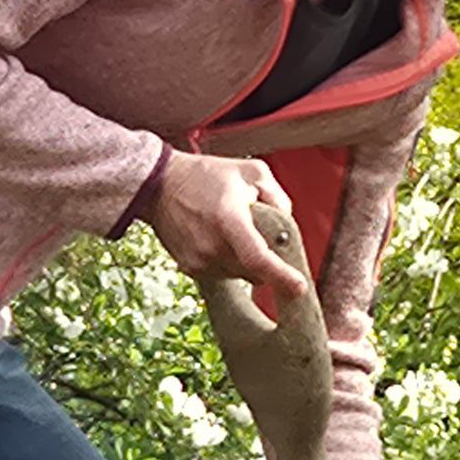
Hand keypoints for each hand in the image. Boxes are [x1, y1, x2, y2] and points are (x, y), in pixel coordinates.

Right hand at [149, 149, 307, 316]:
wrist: (160, 185)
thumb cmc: (206, 175)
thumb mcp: (251, 171)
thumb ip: (278, 198)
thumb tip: (287, 229)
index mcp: (228, 219)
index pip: (257, 258)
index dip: (281, 277)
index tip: (298, 288)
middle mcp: (211, 245)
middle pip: (255, 271)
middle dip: (267, 259)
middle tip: (259, 233)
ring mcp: (199, 260)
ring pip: (240, 275)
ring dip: (246, 260)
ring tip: (232, 230)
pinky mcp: (190, 268)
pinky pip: (223, 274)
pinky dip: (229, 261)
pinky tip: (219, 238)